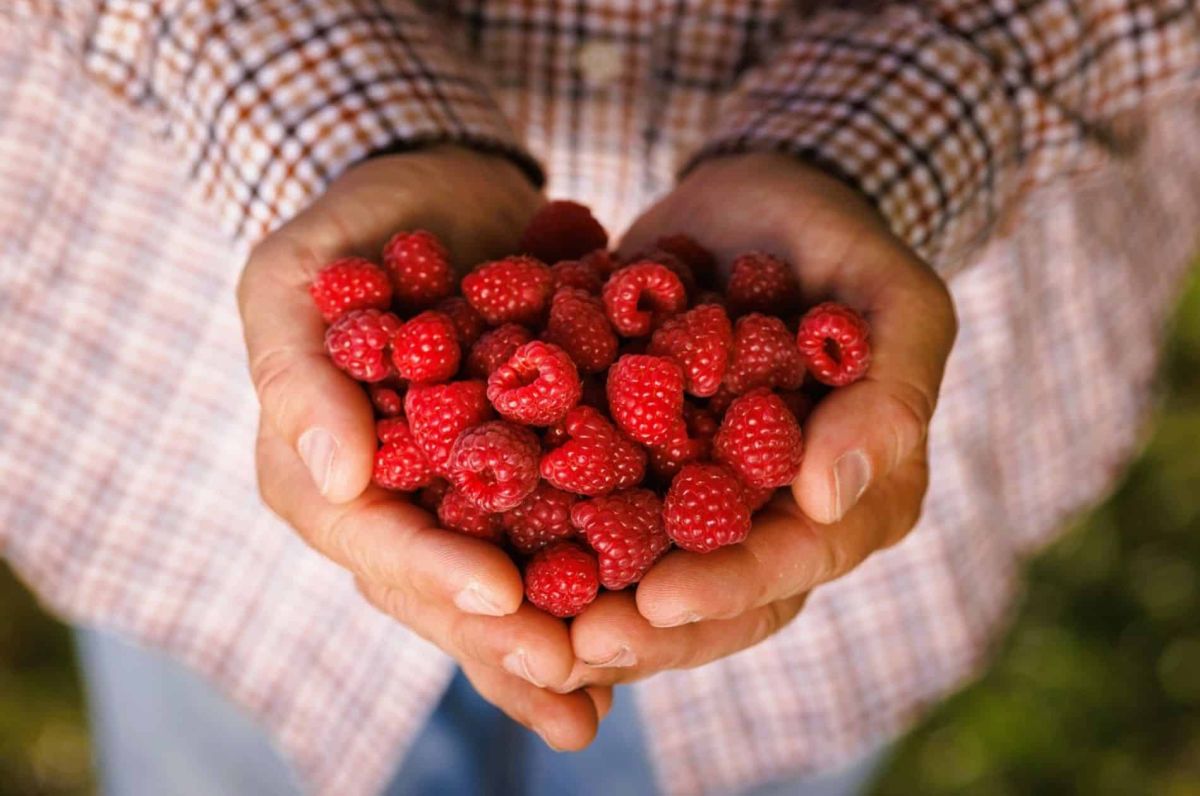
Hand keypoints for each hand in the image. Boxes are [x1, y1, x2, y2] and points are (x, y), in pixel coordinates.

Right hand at [238, 146, 608, 747]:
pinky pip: (552, 531)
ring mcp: (454, 494)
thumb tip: (336, 481)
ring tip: (602, 701)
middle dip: (501, 640)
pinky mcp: (517, 471)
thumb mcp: (294, 277)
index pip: (371, 538)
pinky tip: (642, 618)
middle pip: (438, 587)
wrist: (436, 188)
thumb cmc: (348, 225)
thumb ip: (299, 373)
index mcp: (316, 471)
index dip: (432, 573)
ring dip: (548, 642)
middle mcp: (387, 501)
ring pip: (498, 580)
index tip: (502, 598)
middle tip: (572, 682)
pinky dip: (590, 573)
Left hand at [563, 152, 955, 687]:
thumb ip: (887, 396)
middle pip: (713, 595)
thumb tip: (828, 499)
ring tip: (518, 622)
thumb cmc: (845, 241)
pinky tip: (488, 548)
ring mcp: (705, 494)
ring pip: (647, 571)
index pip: (791, 565)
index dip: (725, 590)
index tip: (654, 603)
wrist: (759, 198)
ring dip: (587, 604)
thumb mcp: (895, 301)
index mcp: (852, 499)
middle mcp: (775, 516)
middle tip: (569, 644)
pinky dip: (550, 535)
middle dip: (644, 629)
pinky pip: (596, 511)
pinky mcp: (644, 463)